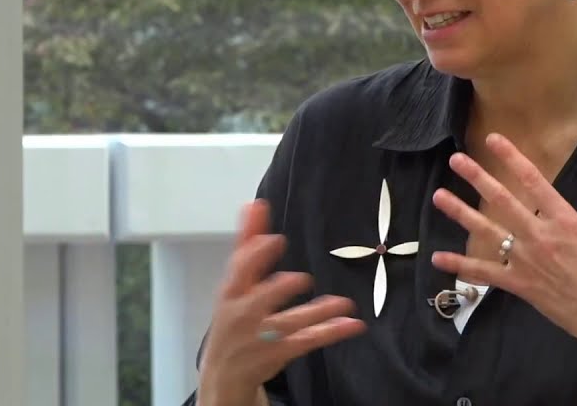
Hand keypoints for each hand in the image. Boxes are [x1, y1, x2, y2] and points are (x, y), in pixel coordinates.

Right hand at [198, 200, 365, 403]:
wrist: (223, 374)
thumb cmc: (232, 317)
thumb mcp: (235, 282)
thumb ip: (247, 243)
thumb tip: (254, 203)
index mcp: (231, 291)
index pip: (240, 271)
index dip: (256, 256)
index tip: (275, 240)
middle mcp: (243, 314)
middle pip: (259, 301)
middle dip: (278, 291)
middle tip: (301, 279)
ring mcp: (262, 336)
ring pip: (291, 323)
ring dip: (317, 313)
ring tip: (344, 303)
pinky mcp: (279, 353)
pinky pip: (308, 341)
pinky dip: (331, 332)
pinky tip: (353, 324)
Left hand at [429, 133, 576, 349]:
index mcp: (565, 221)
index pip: (535, 182)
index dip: (513, 158)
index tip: (494, 139)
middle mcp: (540, 237)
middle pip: (503, 202)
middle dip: (478, 178)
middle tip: (456, 160)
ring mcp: (526, 261)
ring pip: (488, 233)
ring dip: (462, 213)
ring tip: (438, 196)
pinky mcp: (519, 284)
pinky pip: (486, 273)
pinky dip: (462, 266)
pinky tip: (438, 257)